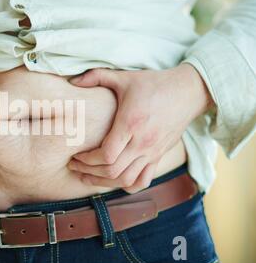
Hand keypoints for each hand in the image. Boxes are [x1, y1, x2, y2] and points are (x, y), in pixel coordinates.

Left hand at [67, 64, 212, 192]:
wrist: (188, 91)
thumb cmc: (153, 84)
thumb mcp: (124, 77)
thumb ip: (97, 76)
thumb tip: (74, 81)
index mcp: (130, 124)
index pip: (106, 154)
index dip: (87, 160)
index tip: (75, 156)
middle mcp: (142, 142)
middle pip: (113, 171)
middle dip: (89, 172)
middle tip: (74, 166)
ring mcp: (152, 152)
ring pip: (126, 180)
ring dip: (104, 182)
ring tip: (87, 177)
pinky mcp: (159, 156)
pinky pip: (143, 181)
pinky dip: (127, 185)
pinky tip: (114, 180)